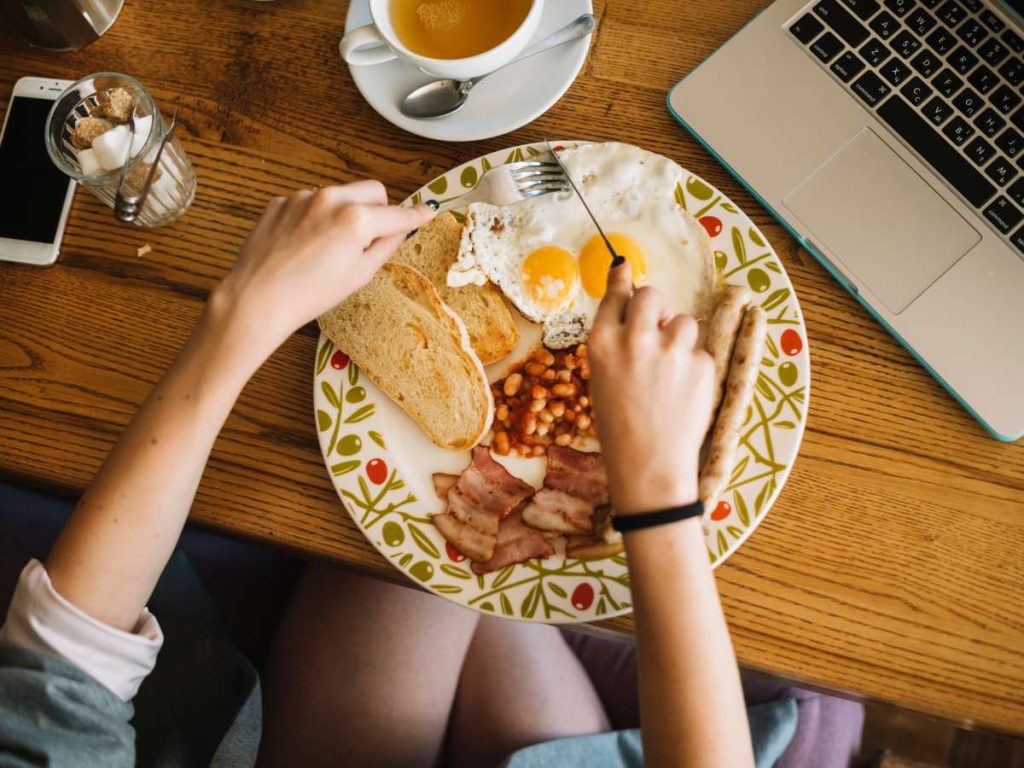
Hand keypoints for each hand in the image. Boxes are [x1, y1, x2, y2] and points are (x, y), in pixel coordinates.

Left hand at [214, 181, 434, 349]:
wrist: (258, 299)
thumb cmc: (312, 294)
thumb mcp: (359, 275)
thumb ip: (386, 246)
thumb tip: (401, 229)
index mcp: (357, 218)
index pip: (397, 213)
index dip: (415, 216)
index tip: (428, 211)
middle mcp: (331, 198)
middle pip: (372, 191)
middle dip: (378, 209)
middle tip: (369, 238)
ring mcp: (302, 197)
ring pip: (338, 196)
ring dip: (343, 214)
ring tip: (326, 249)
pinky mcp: (280, 202)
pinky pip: (308, 203)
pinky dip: (313, 219)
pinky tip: (302, 246)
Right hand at [587, 262, 713, 515]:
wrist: (648, 465)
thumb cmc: (618, 427)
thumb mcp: (602, 379)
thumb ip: (616, 342)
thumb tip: (634, 311)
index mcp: (602, 343)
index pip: (616, 295)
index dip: (622, 280)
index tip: (624, 267)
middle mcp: (636, 339)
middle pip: (653, 296)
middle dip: (656, 307)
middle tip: (656, 328)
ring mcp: (671, 351)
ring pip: (683, 322)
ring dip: (678, 338)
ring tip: (669, 372)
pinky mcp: (701, 365)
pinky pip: (699, 352)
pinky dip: (693, 367)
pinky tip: (682, 392)